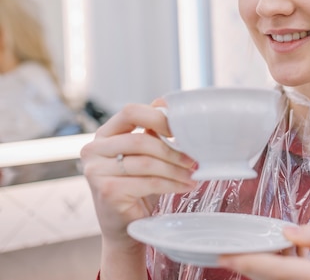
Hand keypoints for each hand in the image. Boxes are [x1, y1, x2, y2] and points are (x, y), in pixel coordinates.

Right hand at [80, 101, 196, 244]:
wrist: (124, 226)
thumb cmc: (137, 186)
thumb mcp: (143, 155)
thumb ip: (150, 130)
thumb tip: (165, 104)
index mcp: (103, 135)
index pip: (130, 112)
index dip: (158, 118)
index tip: (180, 130)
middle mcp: (93, 150)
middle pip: (141, 141)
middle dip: (173, 151)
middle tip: (194, 160)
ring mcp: (96, 171)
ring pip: (147, 163)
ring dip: (176, 170)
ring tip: (193, 175)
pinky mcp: (107, 191)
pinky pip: (148, 182)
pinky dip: (172, 184)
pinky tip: (184, 186)